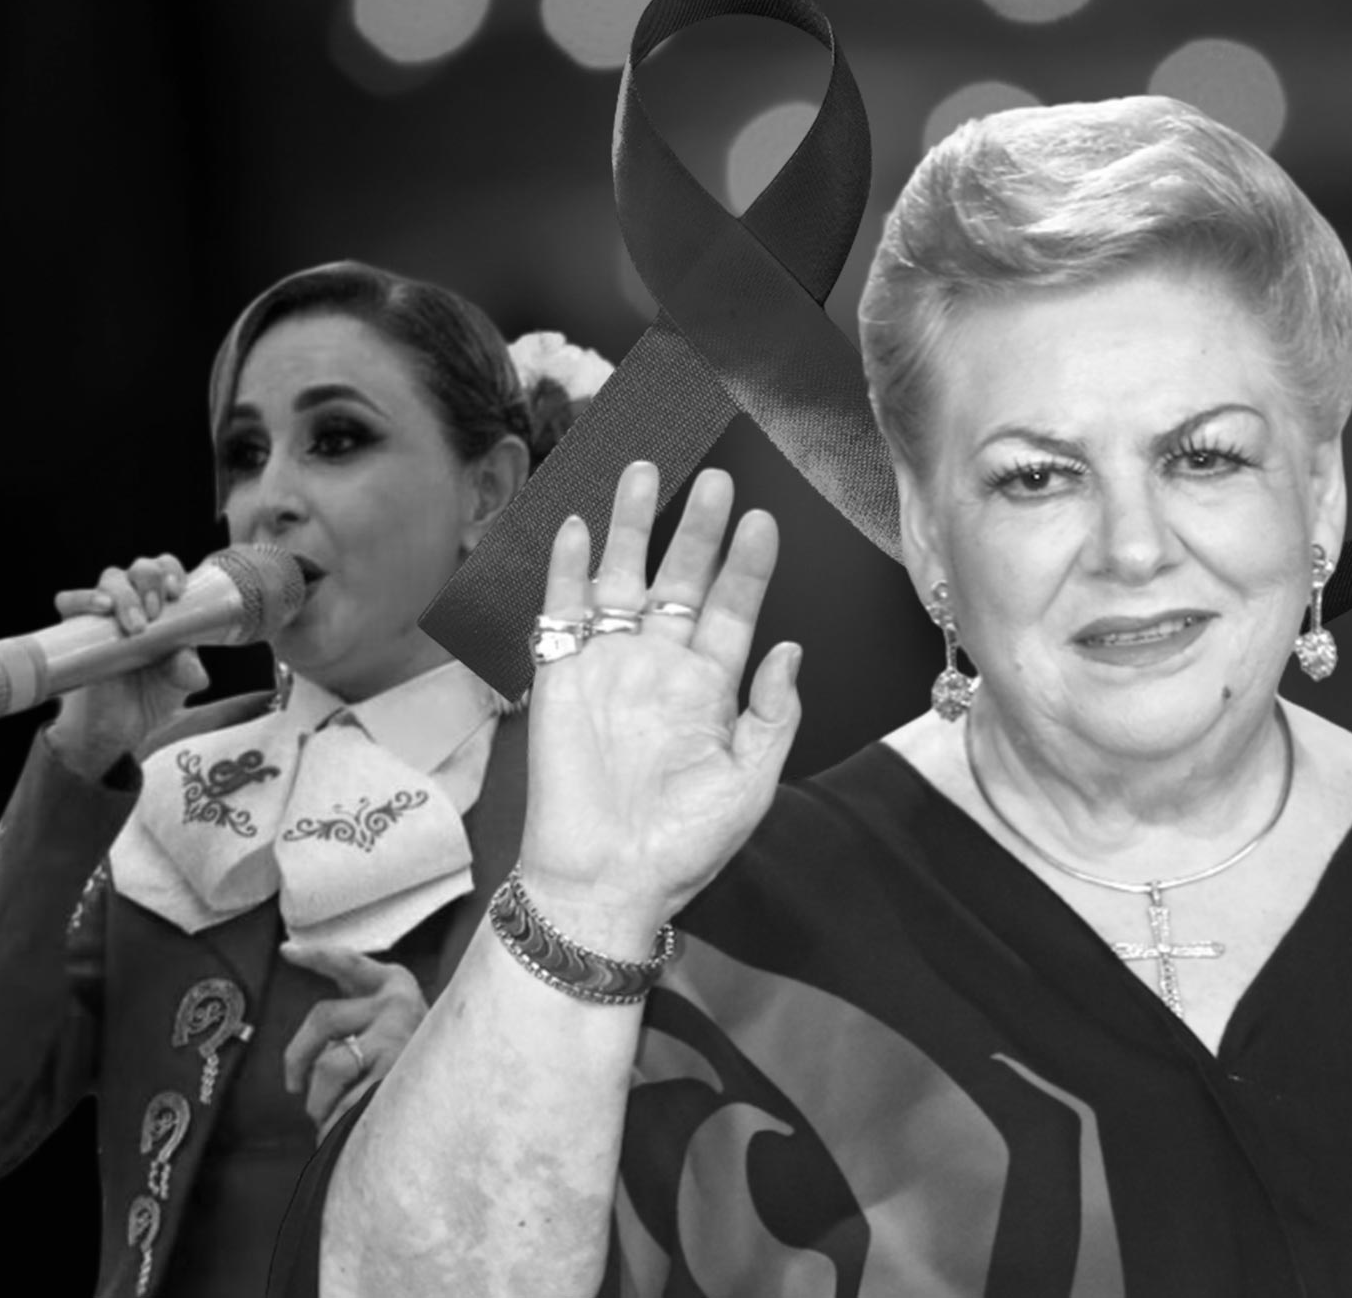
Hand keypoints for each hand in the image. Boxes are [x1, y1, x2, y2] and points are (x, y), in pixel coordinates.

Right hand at [47, 553, 208, 774]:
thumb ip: (187, 670)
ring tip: (136, 624)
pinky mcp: (75, 629)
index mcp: (164, 608)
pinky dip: (83, 598)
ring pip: (111, 579)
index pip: (166, 569)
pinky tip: (101, 607)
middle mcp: (134, 604)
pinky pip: (69, 601)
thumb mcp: (179, 684)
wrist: (118, 729)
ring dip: (125, 593)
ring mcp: (103, 614)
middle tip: (155, 613)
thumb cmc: (152, 696)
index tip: (177, 592)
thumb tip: (190, 665)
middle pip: (140, 569)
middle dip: (150, 581)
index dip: (172, 571)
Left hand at [281, 943, 428, 1138]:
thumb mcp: (392, 1021)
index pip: (348, 963)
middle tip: (294, 1086)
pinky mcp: (397, 1079)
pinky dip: (332, 1123)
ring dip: (317, 1099)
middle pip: (322, 1018)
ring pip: (330, 1066)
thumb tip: (299, 1018)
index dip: (317, 956)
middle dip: (296, 1058)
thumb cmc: (418, 1056)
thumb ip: (355, 1014)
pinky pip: (346, 1103)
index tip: (287, 951)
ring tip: (323, 1117)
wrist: (469, 1078)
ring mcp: (398, 1040)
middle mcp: (397, 1005)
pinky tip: (334, 1133)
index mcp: (394, 983)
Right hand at [517, 463, 802, 953]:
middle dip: (697, 527)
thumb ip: (773, 716)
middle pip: (682, 579)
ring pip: (622, 578)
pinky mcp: (560, 678)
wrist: (604, 882)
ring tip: (646, 469)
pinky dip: (568, 569)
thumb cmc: (682, 846)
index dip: (749, 565)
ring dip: (632, 526)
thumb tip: (791, 650)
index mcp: (712, 689)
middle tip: (715, 475)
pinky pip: (562, 612)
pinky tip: (578, 525)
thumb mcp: (750, 784)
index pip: (736, 610)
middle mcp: (661, 667)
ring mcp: (609, 666)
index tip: (766, 520)